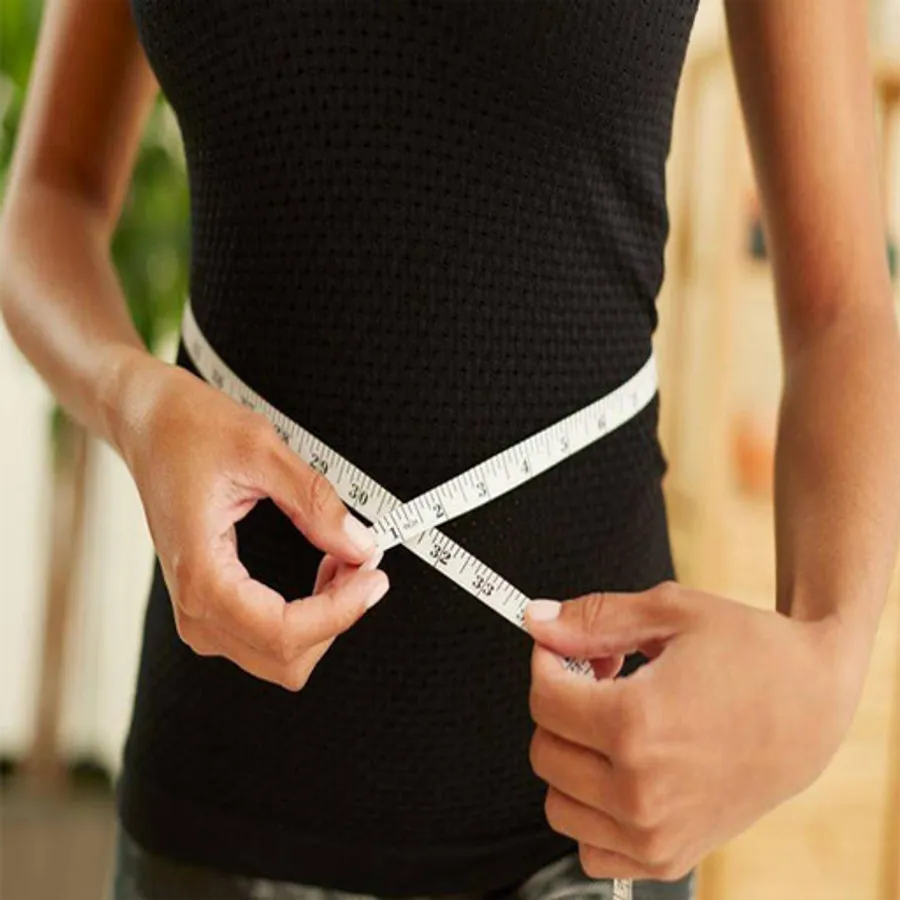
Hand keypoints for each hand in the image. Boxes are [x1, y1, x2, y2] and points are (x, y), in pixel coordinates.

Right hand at [113, 354, 388, 689]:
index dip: (340, 613)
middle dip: (337, 616)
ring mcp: (200, 612)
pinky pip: (268, 635)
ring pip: (280, 655)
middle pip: (284, 658)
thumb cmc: (188, 430)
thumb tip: (361, 546)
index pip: (282, 633)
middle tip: (364, 563)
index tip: (373, 577)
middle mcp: (195, 606)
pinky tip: (326, 570)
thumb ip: (316, 503)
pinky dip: (308, 613)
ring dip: (325, 617)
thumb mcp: (262, 451)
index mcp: (202, 574)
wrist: (149, 424)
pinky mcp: (212, 603)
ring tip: (346, 560)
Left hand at [523, 583, 863, 880]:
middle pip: (544, 750)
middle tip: (599, 682)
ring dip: (570, 759)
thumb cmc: (751, 653)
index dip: (547, 663)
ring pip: (557, 803)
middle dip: (559, 708)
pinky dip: (591, 811)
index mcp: (638, 726)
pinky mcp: (668, 857)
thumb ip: (592, 620)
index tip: (564, 651)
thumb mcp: (670, 613)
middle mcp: (641, 791)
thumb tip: (535, 623)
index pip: (543, 700)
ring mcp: (654, 833)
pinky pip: (590, 848)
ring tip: (613, 725)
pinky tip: (620, 770)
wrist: (814, 705)